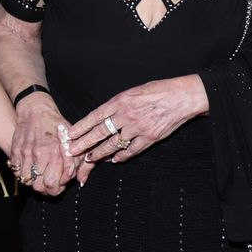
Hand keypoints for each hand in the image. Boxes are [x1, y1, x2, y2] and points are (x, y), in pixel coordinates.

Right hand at [7, 92, 76, 195]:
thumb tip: (79, 180)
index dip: (58, 188)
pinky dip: (24, 175)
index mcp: (54, 152)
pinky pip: (17, 172)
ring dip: (35, 182)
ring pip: (27, 181)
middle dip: (47, 189)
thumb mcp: (72, 141)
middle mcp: (38, 154)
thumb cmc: (56, 126)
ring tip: (41, 177)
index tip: (61, 183)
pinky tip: (32, 169)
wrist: (35, 111)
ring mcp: (24, 153)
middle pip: (39, 186)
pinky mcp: (14, 151)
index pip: (53, 183)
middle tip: (52, 183)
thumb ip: (77, 161)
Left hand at [67, 75, 208, 181]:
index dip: (81, 127)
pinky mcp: (150, 137)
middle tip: (72, 151)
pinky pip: (132, 150)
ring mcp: (138, 128)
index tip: (70, 134)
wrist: (182, 96)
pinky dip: (122, 156)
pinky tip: (114, 160)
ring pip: (114, 143)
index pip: (95, 116)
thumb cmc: (157, 91)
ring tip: (90, 158)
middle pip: (100, 132)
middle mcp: (126, 115)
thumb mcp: (132, 92)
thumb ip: (117, 104)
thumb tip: (104, 115)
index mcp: (120, 101)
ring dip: (100, 152)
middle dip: (84, 143)